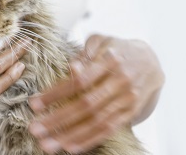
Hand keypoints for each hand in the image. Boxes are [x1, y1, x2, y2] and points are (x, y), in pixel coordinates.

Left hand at [27, 34, 164, 153]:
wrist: (151, 60)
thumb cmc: (116, 48)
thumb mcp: (100, 41)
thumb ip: (85, 53)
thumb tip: (72, 68)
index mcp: (111, 61)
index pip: (80, 81)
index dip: (56, 94)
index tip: (34, 105)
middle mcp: (121, 82)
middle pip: (86, 105)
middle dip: (58, 119)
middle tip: (35, 129)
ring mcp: (128, 100)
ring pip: (97, 122)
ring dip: (71, 135)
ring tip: (48, 144)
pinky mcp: (131, 112)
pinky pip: (109, 129)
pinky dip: (90, 140)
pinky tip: (71, 147)